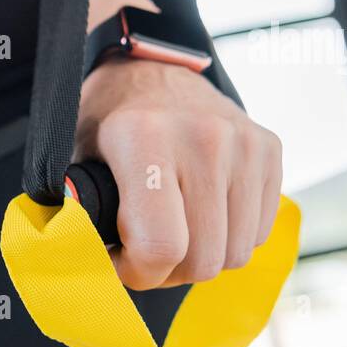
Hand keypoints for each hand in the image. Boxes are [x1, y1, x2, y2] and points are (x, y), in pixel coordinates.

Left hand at [75, 58, 282, 290]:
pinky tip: (199, 215)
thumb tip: (85, 262)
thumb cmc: (108, 125)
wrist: (150, 73)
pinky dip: (228, 238)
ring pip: (236, 254)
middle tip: (142, 250)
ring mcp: (244, 142)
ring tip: (171, 233)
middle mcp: (203, 137)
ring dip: (199, 258)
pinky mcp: (270, 149)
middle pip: (203, 259)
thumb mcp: (77, 162)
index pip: (160, 245)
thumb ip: (80, 213)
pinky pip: (258, 232)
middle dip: (167, 271)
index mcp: (144, 138)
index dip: (137, 273)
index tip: (119, 260)